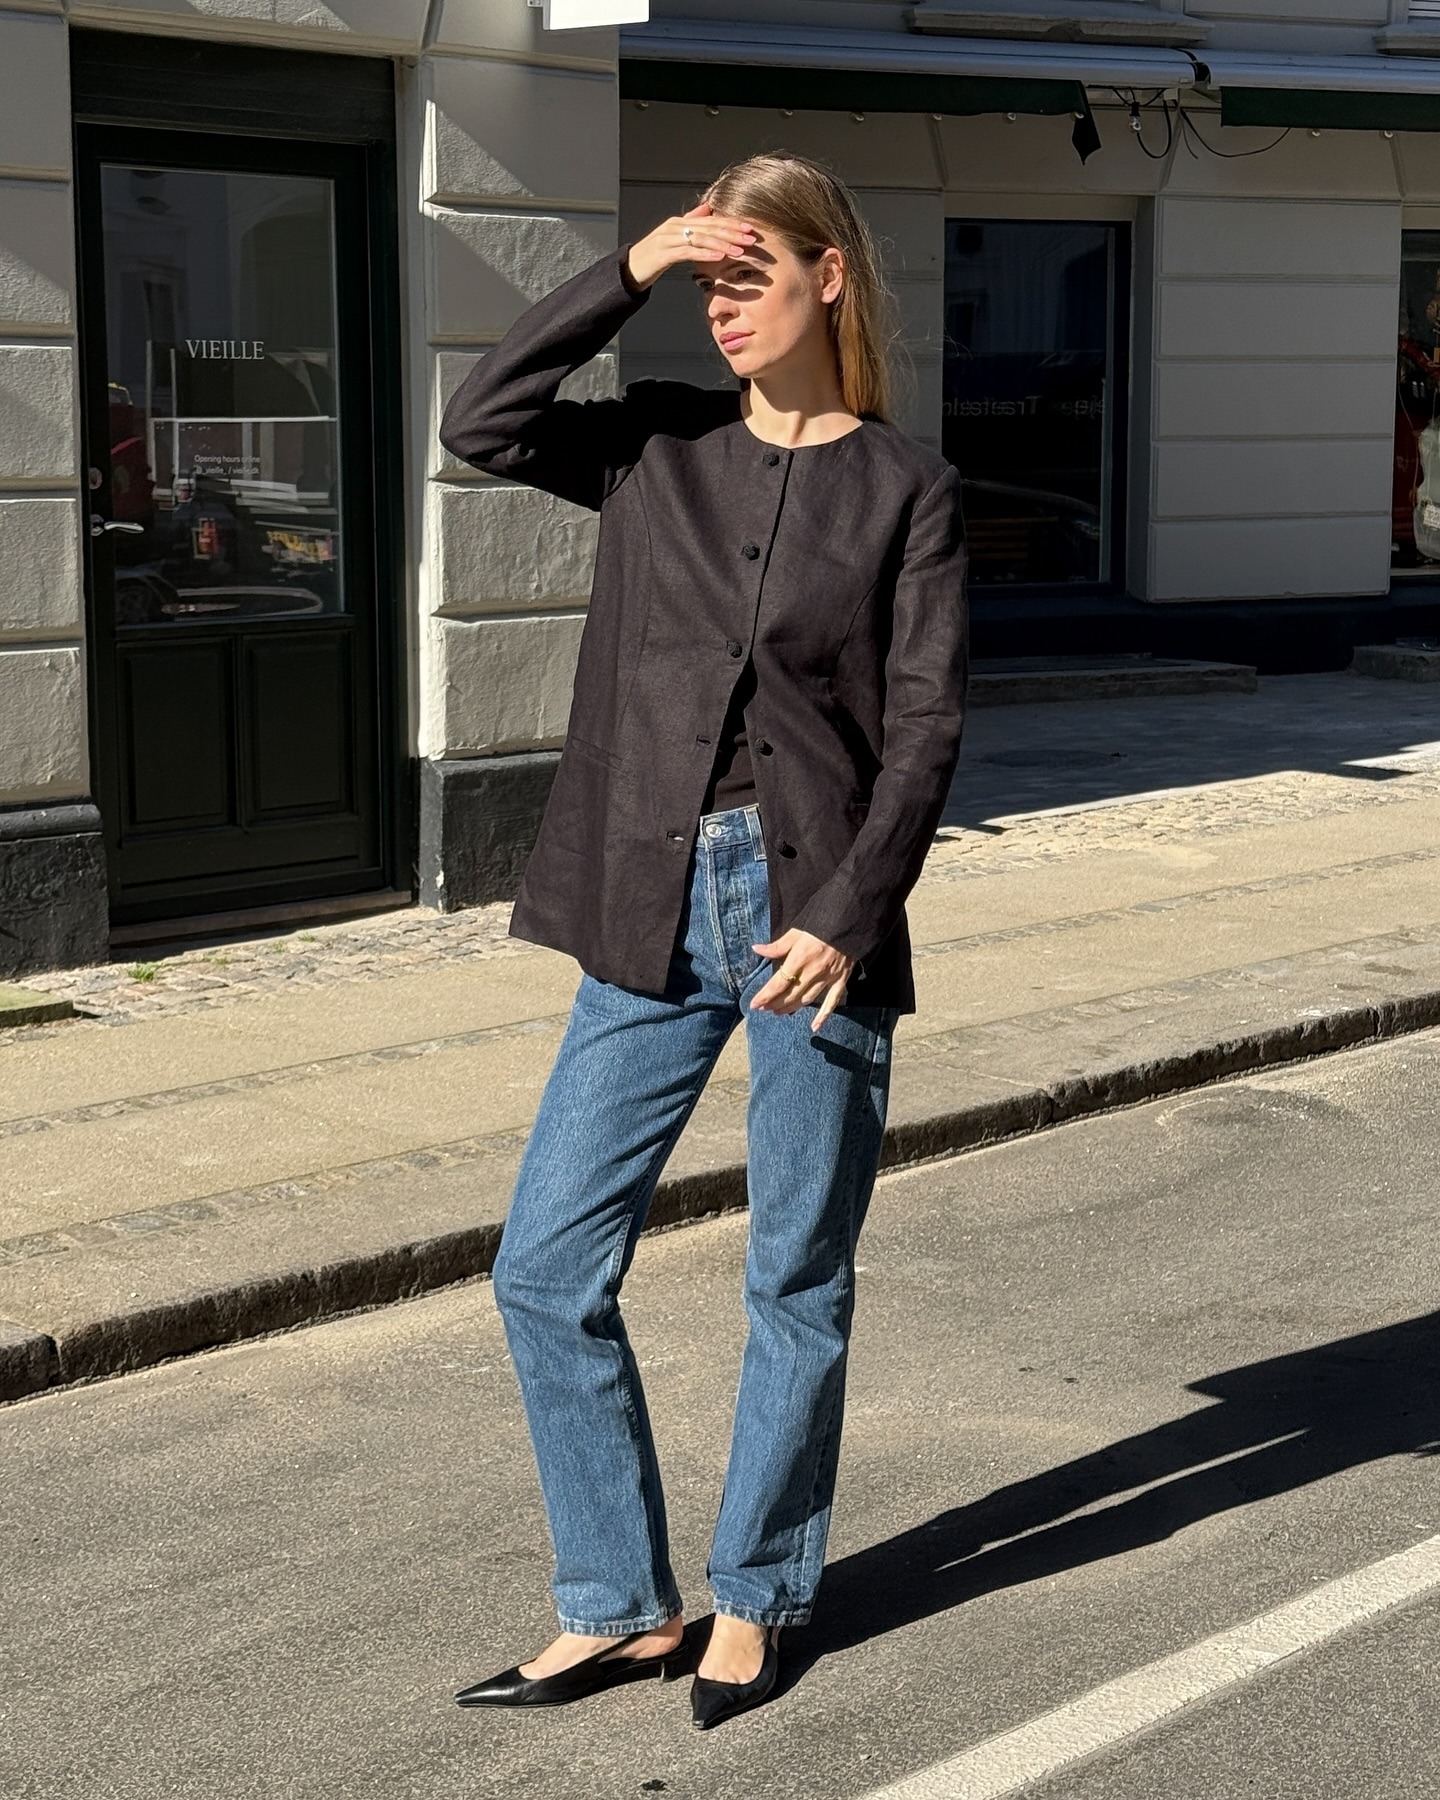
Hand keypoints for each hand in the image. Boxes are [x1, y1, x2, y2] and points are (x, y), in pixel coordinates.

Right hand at [623, 202, 758, 291]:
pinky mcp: (663, 254)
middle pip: (708, 227)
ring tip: (739, 250)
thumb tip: (708, 209)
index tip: (749, 228)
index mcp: (681, 222)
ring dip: (722, 244)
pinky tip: (719, 257)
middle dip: (732, 232)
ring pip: (700, 239)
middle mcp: (675, 226)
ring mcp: (668, 239)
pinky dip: (705, 254)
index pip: (710, 220)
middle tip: (751, 238)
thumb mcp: (675, 238)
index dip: (731, 223)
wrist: (630, 268)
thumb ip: (691, 223)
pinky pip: (687, 252)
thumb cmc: (654, 255)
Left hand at [751, 929, 854, 1030]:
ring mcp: (828, 977)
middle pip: (790, 994)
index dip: (765, 996)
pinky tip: (814, 1027)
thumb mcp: (796, 931)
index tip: (755, 1004)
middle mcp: (813, 971)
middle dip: (775, 1004)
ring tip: (779, 1012)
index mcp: (800, 958)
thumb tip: (757, 949)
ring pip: (807, 1000)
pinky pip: (832, 1002)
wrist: (848, 922)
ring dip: (791, 1008)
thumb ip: (777, 945)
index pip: (779, 982)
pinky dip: (823, 1016)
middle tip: (764, 1009)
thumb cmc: (819, 924)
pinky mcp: (840, 980)